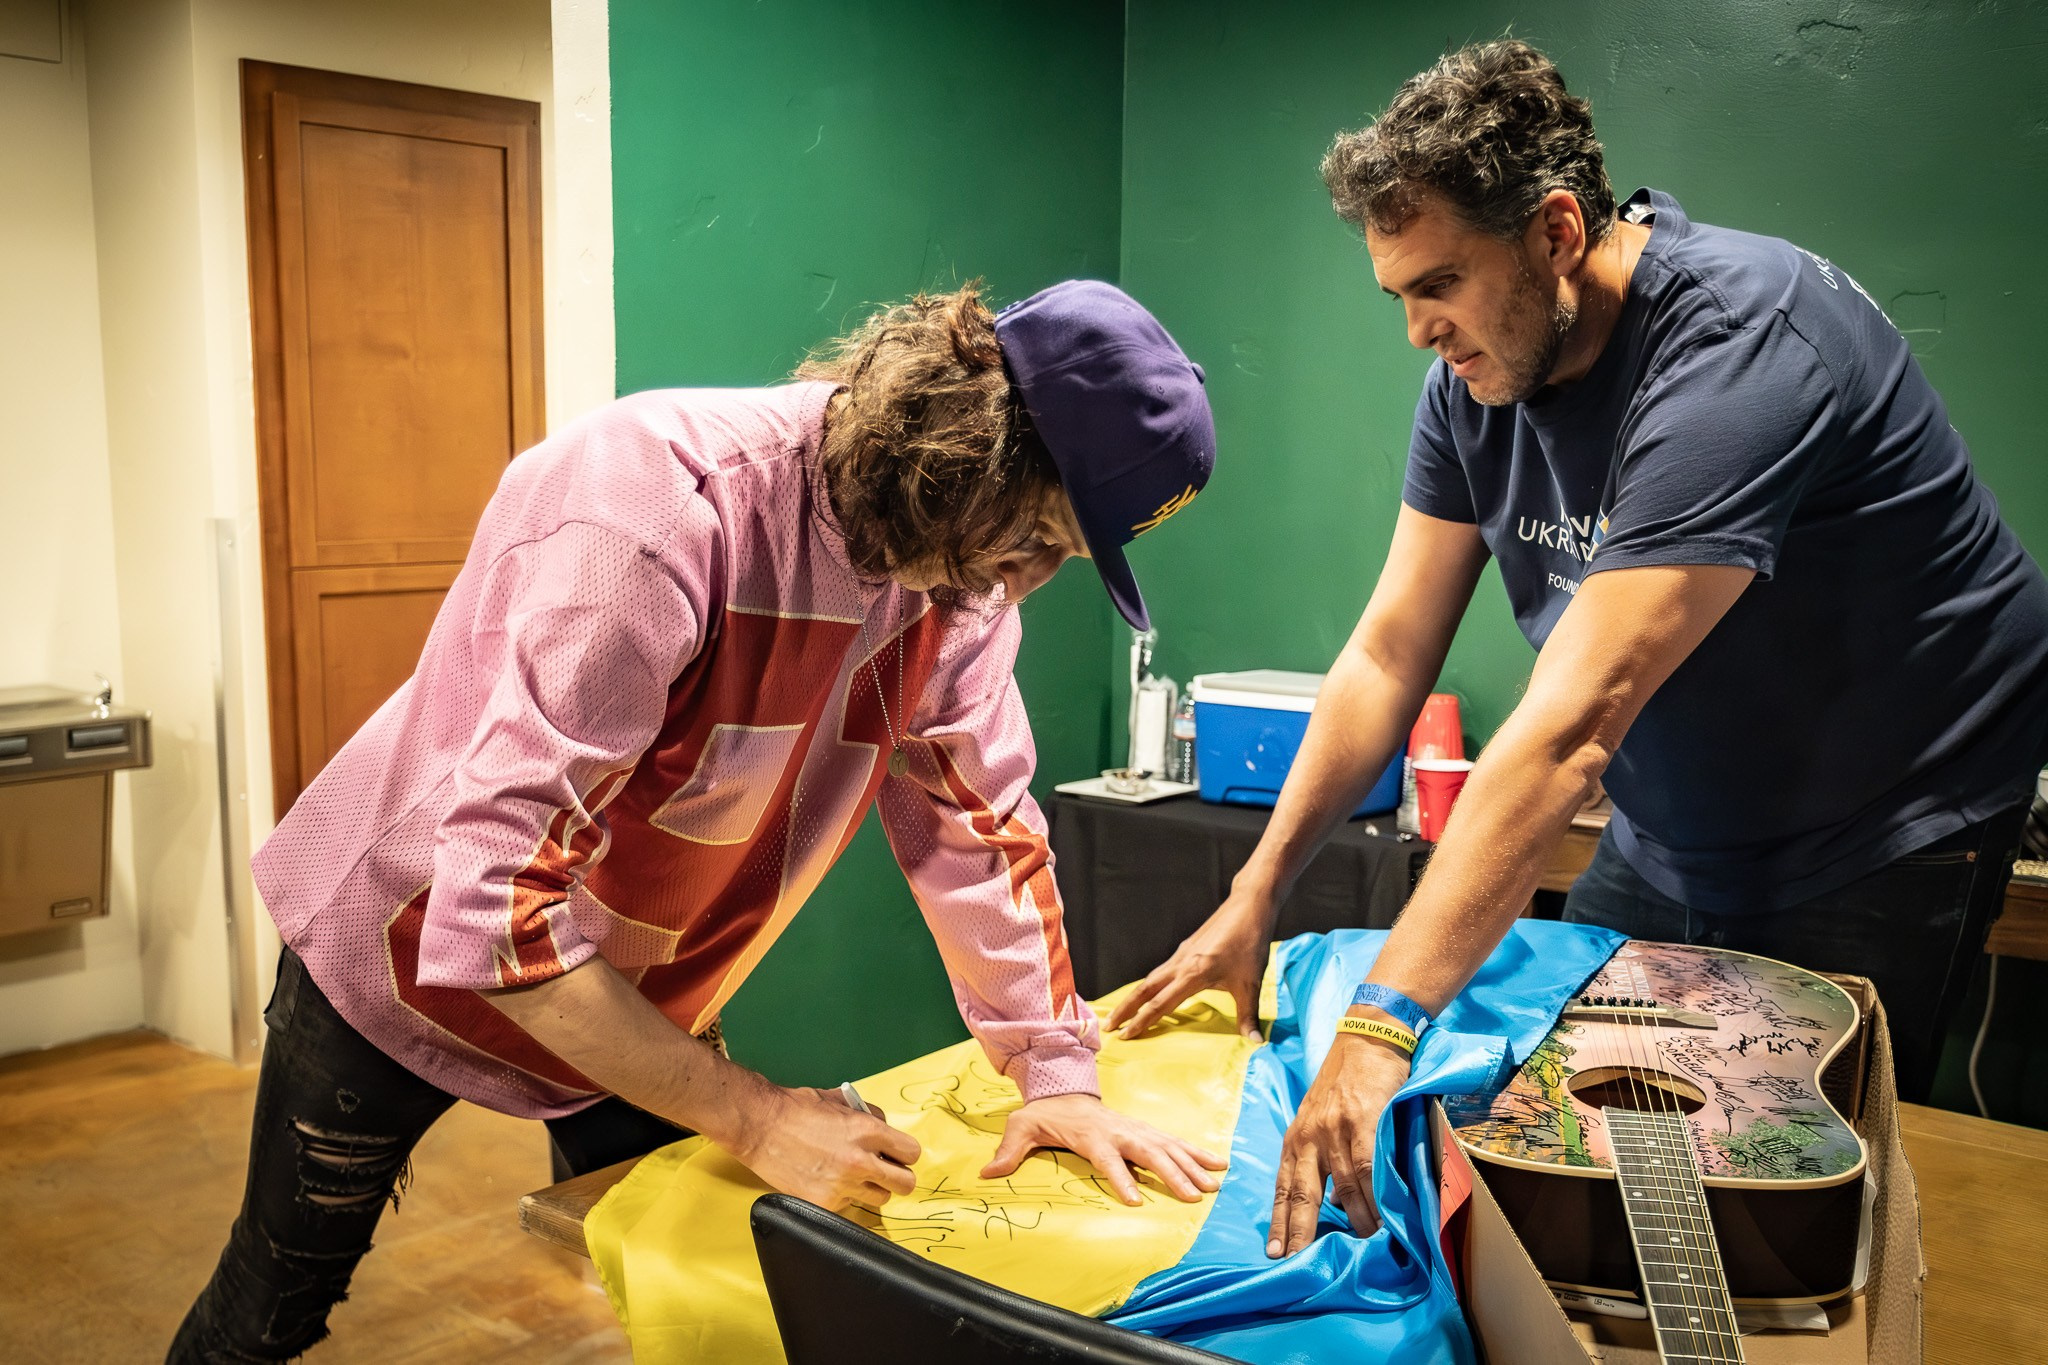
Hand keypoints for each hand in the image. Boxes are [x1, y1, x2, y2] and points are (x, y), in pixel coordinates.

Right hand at [726, 1084, 922, 1211]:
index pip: (912, 1153)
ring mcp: (841, 1186)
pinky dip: (842, 1197)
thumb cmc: (796, 1109)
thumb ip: (869, 1116)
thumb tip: (885, 1130)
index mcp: (867, 1131)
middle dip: (897, 1176)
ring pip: (880, 1199)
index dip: (905, 1153)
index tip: (897, 1154)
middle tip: (884, 1170)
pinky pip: (848, 1207)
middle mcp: (859, 1161)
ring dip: (871, 1188)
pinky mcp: (823, 1203)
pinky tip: (827, 1182)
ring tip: (853, 1176)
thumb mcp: (840, 1101)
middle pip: (905, 1184)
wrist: (759, 1126)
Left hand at [981, 1093, 1227, 1204]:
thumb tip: (986, 1174)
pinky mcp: (1144, 1130)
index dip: (1120, 1178)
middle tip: (1193, 1196)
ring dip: (1191, 1165)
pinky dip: (1197, 1152)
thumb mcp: (1021, 1127)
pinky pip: (1174, 1142)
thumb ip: (1008, 1151)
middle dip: (1171, 1174)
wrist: (1062, 1088)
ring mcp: (1134, 1129)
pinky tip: (1219, 1163)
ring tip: (1215, 1183)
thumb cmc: (1042, 1114)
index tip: (1135, 1202)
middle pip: (1148, 1152)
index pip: (1107, 1157)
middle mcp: (1117, 1130)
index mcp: (1090, 1134)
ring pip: (1167, 1146)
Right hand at [1107, 888, 1274, 1041]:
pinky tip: (1152, 990)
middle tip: (1106, 1026)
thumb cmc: (1250, 943)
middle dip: (1124, 1008)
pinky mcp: (1187, 948)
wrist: (1248, 906)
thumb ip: (1248, 1015)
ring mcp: (1182, 954)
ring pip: (1150, 978)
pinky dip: (1150, 984)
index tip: (1123, 1036)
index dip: (1141, 1022)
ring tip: (1122, 1011)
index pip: (1160, 1004)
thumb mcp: (1250, 983)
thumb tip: (1255, 1042)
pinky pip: (1161, 970)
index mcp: (1193, 974)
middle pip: (1144, 989)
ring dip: (1134, 996)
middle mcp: (1181, 964)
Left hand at [1267, 1028, 1410, 1257]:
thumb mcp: (1321, 1118)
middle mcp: (1309, 1135)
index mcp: (1295, 1136)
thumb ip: (1322, 1157)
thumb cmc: (1345, 1080)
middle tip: (1296, 1262)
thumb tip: (1336, 1203)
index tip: (1275, 1251)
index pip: (1282, 1186)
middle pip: (1301, 1193)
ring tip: (1361, 1247)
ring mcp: (1334, 1129)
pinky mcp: (1363, 1121)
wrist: (1367, 1037)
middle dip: (1298, 1230)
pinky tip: (1380, 1217)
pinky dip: (1374, 1196)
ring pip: (1343, 1186)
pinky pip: (1368, 1167)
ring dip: (1354, 1221)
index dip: (1278, 1221)